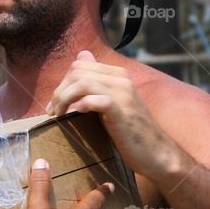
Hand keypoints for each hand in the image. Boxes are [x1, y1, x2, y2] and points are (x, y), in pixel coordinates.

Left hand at [47, 51, 180, 178]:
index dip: (62, 83)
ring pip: (83, 83)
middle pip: (77, 71)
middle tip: (54, 112)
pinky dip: (80, 106)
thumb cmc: (129, 130)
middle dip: (59, 91)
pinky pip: (95, 100)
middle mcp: (121, 79)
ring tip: (59, 115)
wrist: (155, 152)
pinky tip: (75, 115)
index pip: (80, 65)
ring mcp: (123, 93)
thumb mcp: (111, 103)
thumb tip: (82, 56)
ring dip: (64, 99)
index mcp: (117, 74)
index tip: (55, 104)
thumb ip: (96, 83)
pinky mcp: (122, 110)